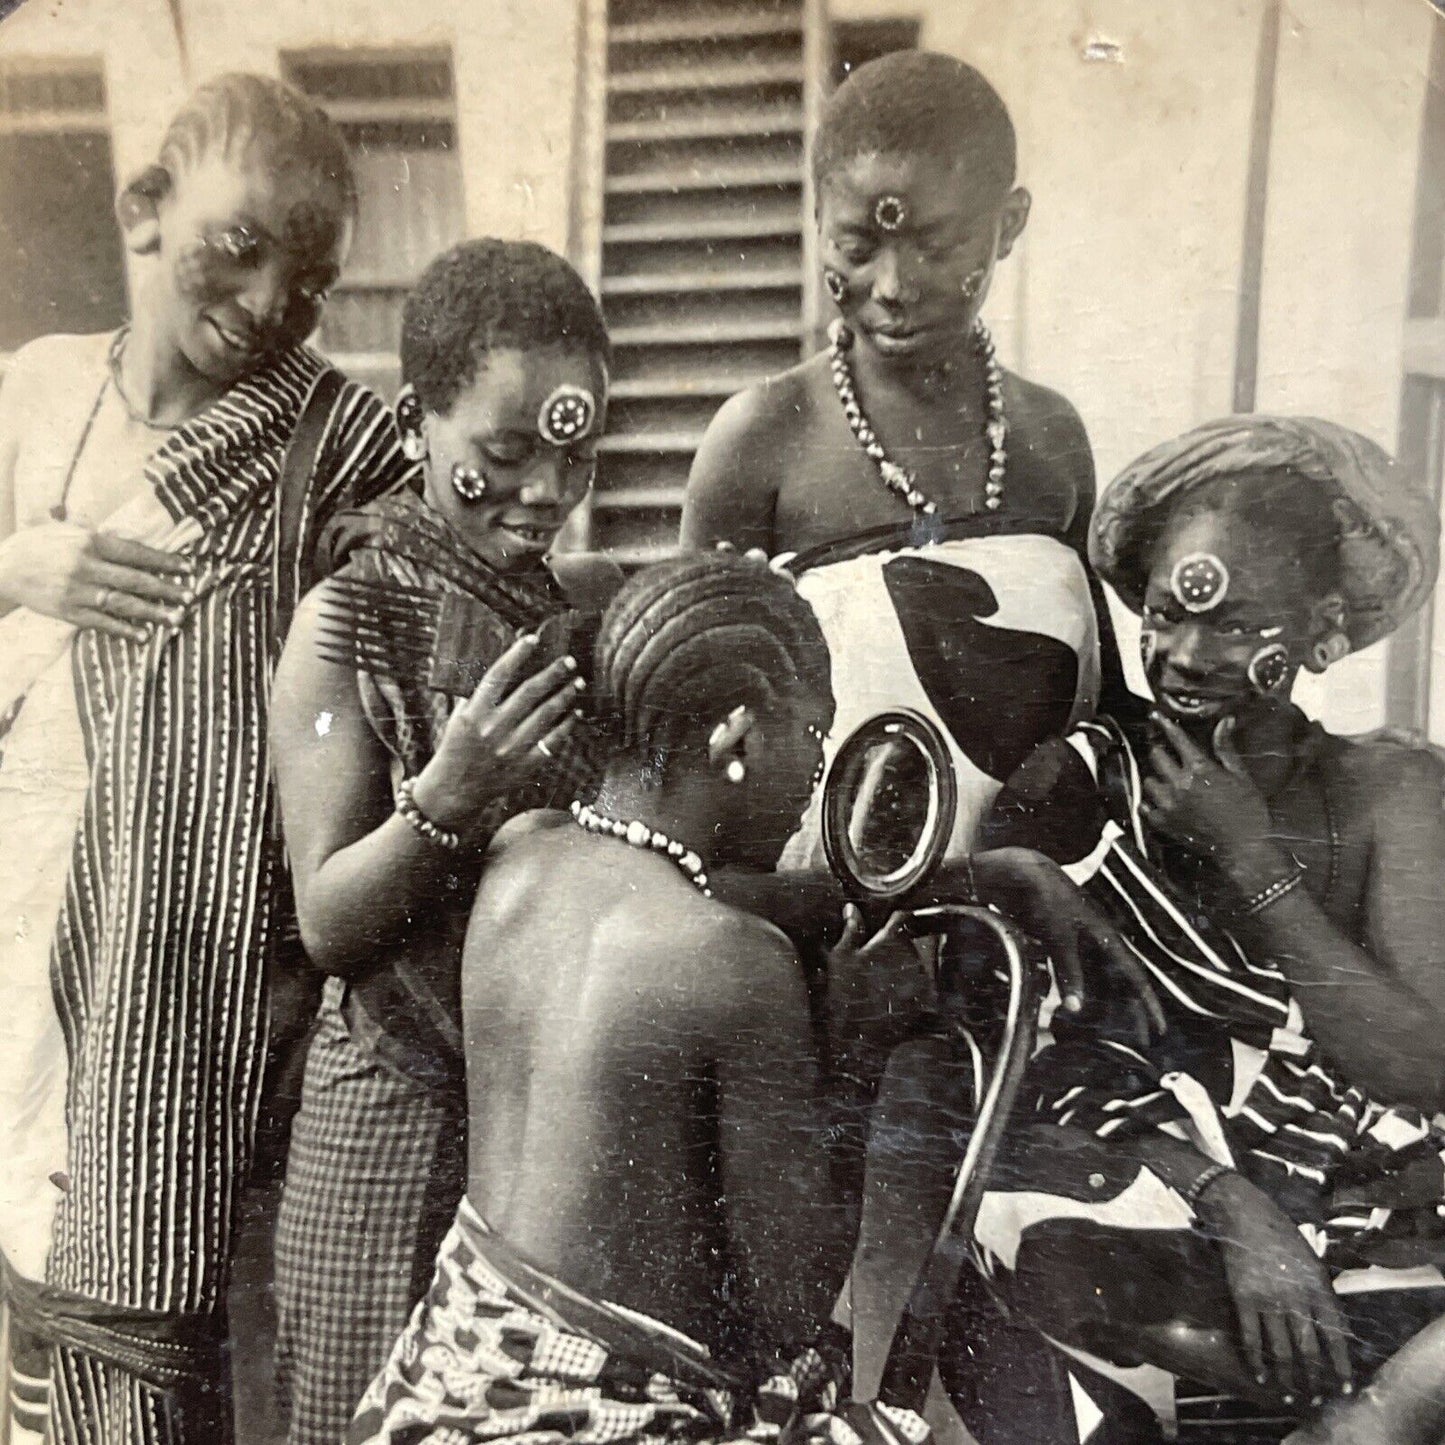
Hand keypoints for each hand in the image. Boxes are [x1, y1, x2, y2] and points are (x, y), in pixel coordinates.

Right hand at [0, 522, 192, 640]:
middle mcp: (85, 566)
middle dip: (166, 588)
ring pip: (122, 603)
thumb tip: (120, 526)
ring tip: (176, 618)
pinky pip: (101, 622)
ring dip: (152, 612)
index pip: (136, 552)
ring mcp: (76, 590)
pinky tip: (144, 635)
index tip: (188, 568)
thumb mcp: (61, 528)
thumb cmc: (35, 545)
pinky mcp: (67, 611)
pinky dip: (124, 630)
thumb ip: (90, 530)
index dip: (164, 561)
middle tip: (190, 596)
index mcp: (89, 542)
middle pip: (135, 579)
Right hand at [410, 632, 583, 838]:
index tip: (533, 638)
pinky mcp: (526, 766)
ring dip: (565, 696)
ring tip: (578, 682)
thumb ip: (476, 695)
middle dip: (553, 673)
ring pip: (546, 715)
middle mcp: (493, 728)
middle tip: (569, 661)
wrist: (454, 790)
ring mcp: (511, 748)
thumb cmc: (456, 747)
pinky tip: (576, 713)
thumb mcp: (458, 717)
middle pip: (530, 692)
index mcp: (474, 712)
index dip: (517, 654)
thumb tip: (501, 666)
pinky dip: (567, 726)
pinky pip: (553, 741)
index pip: (499, 675)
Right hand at [827, 904, 933, 1057]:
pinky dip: (907, 988)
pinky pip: (918, 985)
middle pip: (908, 942)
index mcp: (892, 941)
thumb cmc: (845, 997)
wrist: (859, 1042)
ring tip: (877, 984)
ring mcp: (922, 979)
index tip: (886, 923)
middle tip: (871, 961)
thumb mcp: (840, 958)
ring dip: (900, 967)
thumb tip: (852, 909)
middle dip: (893, 947)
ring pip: (913, 963)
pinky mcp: (926, 1000)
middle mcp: (914, 956)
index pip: (902, 917)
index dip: (894, 918)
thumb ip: (851, 930)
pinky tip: (887, 999)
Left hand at [965, 847, 1166, 1035]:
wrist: (1025, 873)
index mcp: (1107, 938)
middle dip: (1132, 1012)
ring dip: (1108, 1005)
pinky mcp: (1064, 942)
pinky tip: (1076, 1006)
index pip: (1136, 978)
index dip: (1148, 1004)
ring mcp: (1082, 942)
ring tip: (1114, 1031)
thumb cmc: (1047, 899)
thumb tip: (1076, 1009)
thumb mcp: (1059, 938)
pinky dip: (1082, 991)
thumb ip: (1069, 972)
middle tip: (1141, 1040)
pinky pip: (1080, 974)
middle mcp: (1099, 942)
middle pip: (1122, 984)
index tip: (1160, 1028)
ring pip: (1102, 981)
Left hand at [1142, 713, 1273, 860]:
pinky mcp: (1164, 823)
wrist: (1244, 848)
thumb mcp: (1241, 776)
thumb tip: (1224, 721)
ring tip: (1168, 781)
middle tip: (1167, 754)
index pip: (1177, 740)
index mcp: (1200, 769)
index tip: (1156, 716)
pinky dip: (1150, 803)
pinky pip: (1146, 807)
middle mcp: (1180, 784)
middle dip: (1161, 751)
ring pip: (1149, 781)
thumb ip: (1226, 749)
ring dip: (1157, 778)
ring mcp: (1169, 805)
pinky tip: (1161, 802)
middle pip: (1157, 757)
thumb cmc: (1248, 811)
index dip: (1165, 725)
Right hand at [1196, 1171, 1352, 1404]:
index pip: (1335, 1336)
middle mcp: (1296, 1297)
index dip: (1341, 1365)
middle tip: (1315, 1398)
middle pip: (1308, 1350)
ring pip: (1280, 1349)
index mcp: (1317, 1287)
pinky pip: (1251, 1337)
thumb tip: (1332, 1324)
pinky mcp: (1243, 1297)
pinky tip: (1260, 1375)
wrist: (1244, 1214)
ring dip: (1286, 1377)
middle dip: (1314, 1378)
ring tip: (1288, 1395)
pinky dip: (1256, 1360)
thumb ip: (1322, 1292)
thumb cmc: (1280, 1234)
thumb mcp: (1312, 1260)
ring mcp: (1268, 1299)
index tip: (1345, 1387)